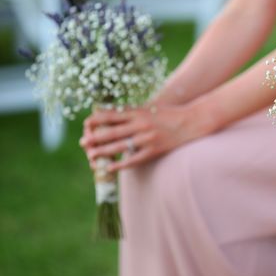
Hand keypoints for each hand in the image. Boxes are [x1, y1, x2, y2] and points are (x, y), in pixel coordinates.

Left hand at [80, 101, 214, 171]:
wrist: (192, 121)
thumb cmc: (171, 114)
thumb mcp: (151, 108)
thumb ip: (134, 112)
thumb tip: (115, 114)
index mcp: (139, 112)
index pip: (112, 116)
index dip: (97, 120)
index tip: (85, 125)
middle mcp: (141, 124)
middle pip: (112, 132)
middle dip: (95, 138)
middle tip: (83, 143)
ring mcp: (147, 138)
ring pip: (120, 146)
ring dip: (103, 151)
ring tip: (91, 156)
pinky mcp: (154, 150)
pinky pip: (133, 159)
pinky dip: (120, 163)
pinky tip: (109, 167)